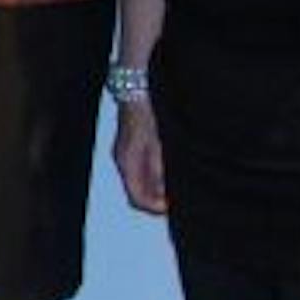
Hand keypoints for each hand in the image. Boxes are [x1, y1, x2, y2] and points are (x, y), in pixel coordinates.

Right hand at [112, 97, 167, 215]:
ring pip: (139, 183)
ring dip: (155, 190)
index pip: (137, 198)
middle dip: (156, 201)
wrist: (137, 91)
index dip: (155, 208)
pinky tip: (167, 173)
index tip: (171, 208)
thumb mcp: (159, 143)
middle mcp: (123, 161)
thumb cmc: (149, 113)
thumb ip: (159, 169)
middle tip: (176, 201)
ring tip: (175, 188)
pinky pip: (140, 172)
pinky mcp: (130, 149)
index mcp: (128, 162)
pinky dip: (153, 178)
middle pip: (137, 193)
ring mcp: (124, 155)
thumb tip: (165, 192)